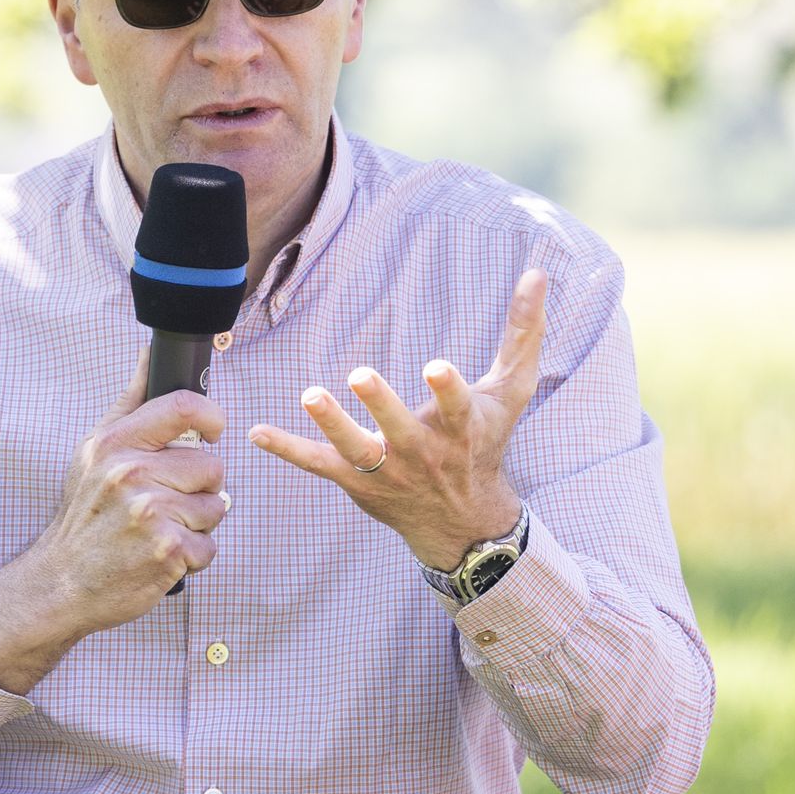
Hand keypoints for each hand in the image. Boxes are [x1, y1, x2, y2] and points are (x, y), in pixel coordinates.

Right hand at [0, 375, 227, 693]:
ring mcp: (150, 514)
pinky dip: (193, 555)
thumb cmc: (84, 515)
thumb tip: (150, 353)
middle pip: (212, 465)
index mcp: (115, 444)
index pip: (184, 407)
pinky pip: (210, 545)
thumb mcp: (94, 453)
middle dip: (199, 487)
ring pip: (217, 506)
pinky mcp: (168, 552)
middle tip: (165, 502)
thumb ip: (130, 403)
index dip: (212, 417)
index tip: (213, 432)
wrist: (61, 582)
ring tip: (161, 529)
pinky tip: (162, 555)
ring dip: (198, 523)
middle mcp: (131, 475)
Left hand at [248, 268, 547, 576]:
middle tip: (360, 375)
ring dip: (333, 425)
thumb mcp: (511, 392)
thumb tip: (537, 271)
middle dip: (382, 406)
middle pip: (402, 431)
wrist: (463, 522)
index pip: (458, 408)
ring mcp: (388, 471)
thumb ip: (524, 331)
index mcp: (462, 430)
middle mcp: (425, 453)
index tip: (437, 367)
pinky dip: (288, 450)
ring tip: (310, 395)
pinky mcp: (357, 483)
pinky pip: (319, 466)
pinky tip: (256, 432)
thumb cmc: (486, 443)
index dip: (448, 390)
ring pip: (357, 450)